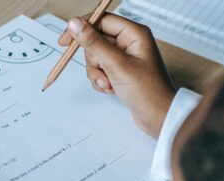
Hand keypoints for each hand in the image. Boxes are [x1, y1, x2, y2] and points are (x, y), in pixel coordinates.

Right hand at [58, 14, 174, 138]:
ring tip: (109, 84)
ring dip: (97, 73)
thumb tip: (75, 24)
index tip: (65, 41)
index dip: (81, 29)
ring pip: (95, 57)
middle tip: (103, 72)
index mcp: (134, 33)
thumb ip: (94, 43)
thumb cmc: (147, 91)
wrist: (158, 117)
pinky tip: (111, 88)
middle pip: (95, 40)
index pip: (101, 20)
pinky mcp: (120, 69)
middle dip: (94, 60)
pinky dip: (100, 80)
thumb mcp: (116, 65)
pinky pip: (99, 69)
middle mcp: (129, 41)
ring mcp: (124, 56)